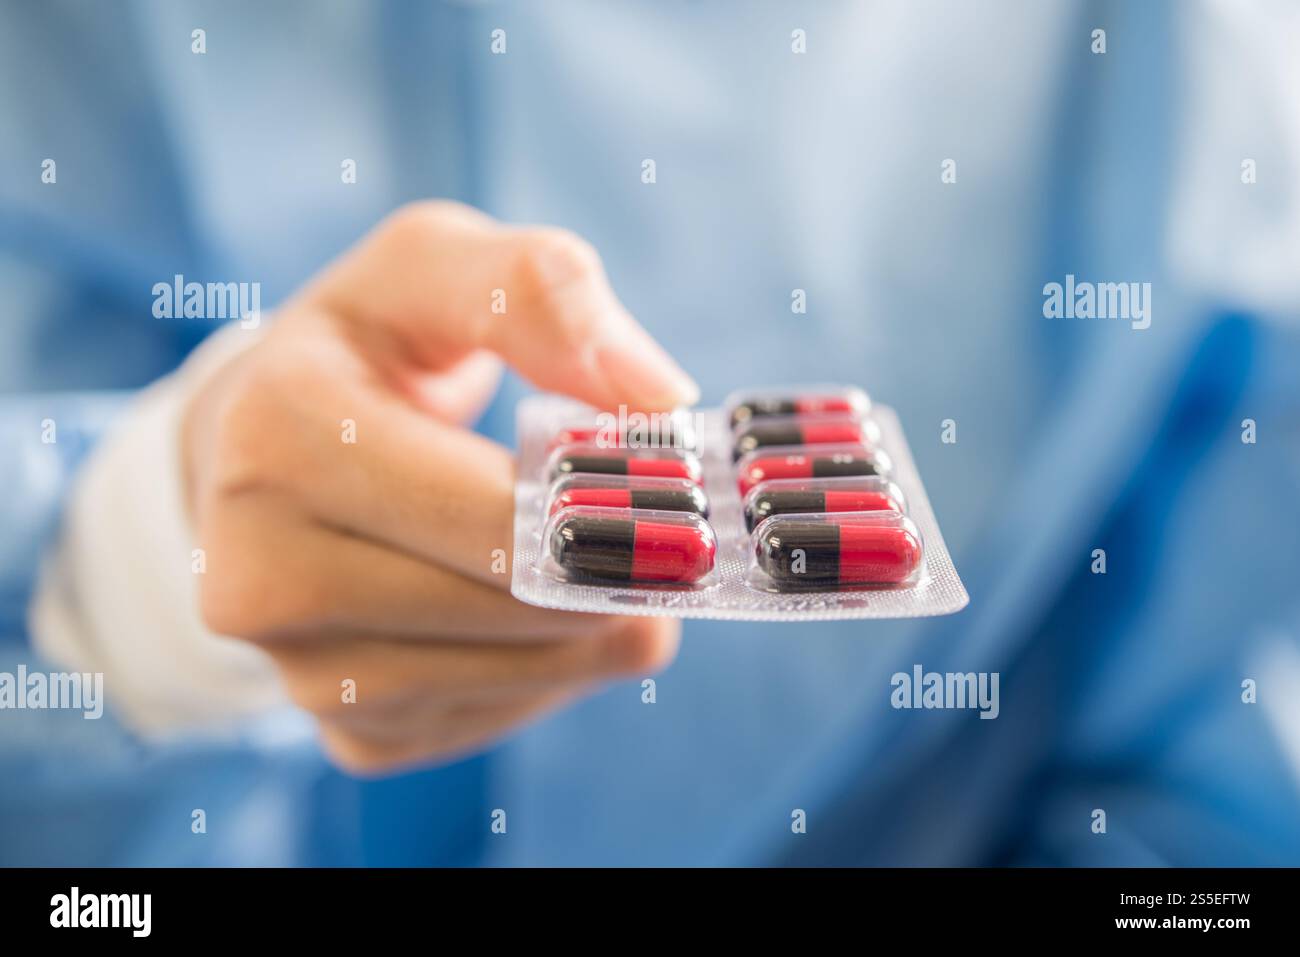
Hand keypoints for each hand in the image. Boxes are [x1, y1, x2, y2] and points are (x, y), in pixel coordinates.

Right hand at [182, 201, 698, 773]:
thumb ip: (544, 292)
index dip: (614, 510)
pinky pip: (500, 720)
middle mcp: (260, 571)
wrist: (260, 451)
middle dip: (615, 571)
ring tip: (599, 563)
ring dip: (595, 627)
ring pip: (521, 677)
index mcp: (278, 437)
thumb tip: (658, 397)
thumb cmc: (369, 349)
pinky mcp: (349, 732)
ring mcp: (295, 669)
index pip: (495, 515)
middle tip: (666, 535)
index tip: (680, 493)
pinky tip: (536, 611)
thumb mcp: (436, 266)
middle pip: (514, 607)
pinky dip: (551, 672)